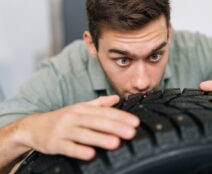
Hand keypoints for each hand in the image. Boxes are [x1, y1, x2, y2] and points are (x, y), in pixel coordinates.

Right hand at [17, 95, 139, 160]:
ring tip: (116, 143)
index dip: (120, 116)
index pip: (104, 112)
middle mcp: (74, 117)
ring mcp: (64, 130)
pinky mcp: (55, 143)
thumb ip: (99, 104)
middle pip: (97, 121)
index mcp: (82, 109)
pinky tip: (90, 154)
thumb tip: (116, 98)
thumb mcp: (80, 108)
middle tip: (131, 132)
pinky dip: (79, 150)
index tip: (135, 122)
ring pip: (84, 134)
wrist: (35, 126)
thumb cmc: (63, 118)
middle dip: (115, 126)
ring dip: (100, 138)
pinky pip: (68, 147)